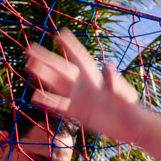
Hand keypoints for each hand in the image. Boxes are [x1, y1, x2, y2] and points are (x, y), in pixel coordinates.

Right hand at [26, 30, 146, 144]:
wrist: (132, 127)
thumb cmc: (130, 108)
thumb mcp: (123, 94)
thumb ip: (114, 81)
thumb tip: (108, 65)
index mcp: (95, 78)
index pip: (79, 59)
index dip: (70, 47)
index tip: (59, 34)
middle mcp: (84, 86)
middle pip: (61, 69)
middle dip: (46, 58)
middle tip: (30, 47)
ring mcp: (80, 99)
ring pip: (57, 84)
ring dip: (43, 75)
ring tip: (29, 65)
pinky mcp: (79, 113)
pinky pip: (60, 105)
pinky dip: (48, 101)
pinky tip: (35, 96)